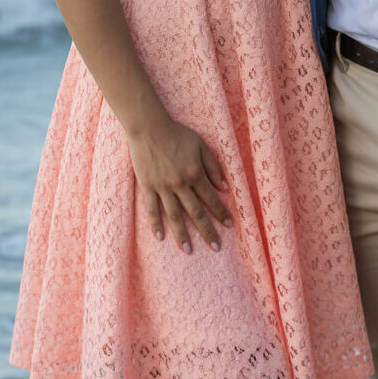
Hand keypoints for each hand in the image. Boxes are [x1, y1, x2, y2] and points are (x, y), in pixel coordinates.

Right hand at [127, 116, 231, 252]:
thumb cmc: (177, 134)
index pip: (211, 198)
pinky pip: (152, 209)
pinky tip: (160, 237)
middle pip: (195, 212)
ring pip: (174, 216)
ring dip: (182, 234)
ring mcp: (162, 187)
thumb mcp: (201, 145)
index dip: (221, 212)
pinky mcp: (148, 186)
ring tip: (189, 250)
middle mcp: (180, 184)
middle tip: (215, 247)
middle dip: (207, 231)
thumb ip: (213, 166)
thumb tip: (225, 187)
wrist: (150, 128)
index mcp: (195, 174)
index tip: (229, 225)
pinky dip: (156, 224)